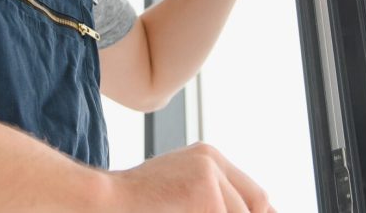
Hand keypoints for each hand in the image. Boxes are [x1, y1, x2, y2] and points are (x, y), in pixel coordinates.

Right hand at [104, 142, 274, 211]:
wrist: (103, 200)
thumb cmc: (136, 204)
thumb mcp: (181, 196)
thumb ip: (215, 199)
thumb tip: (262, 209)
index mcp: (208, 157)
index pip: (255, 195)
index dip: (260, 212)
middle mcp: (212, 159)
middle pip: (257, 204)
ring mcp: (209, 173)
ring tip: (180, 209)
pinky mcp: (204, 191)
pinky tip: (178, 211)